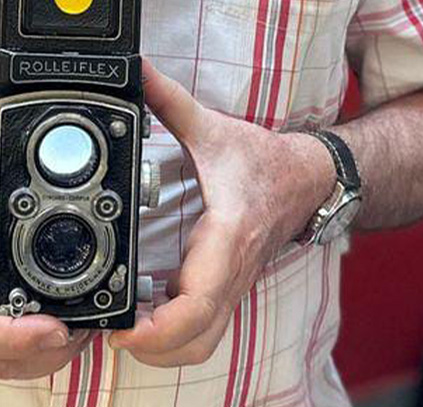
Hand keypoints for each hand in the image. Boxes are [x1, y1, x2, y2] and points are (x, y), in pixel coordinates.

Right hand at [0, 80, 92, 378]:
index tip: (54, 324)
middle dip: (50, 350)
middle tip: (90, 321)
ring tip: (86, 327)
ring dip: (47, 358)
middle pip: (0, 359)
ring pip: (4, 368)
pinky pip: (2, 361)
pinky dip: (34, 357)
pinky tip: (63, 335)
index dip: (15, 333)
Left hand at [108, 61, 334, 365]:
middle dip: (153, 350)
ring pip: (204, 343)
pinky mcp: (230, 289)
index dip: (159, 327)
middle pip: (198, 340)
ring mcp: (234, 285)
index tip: (123, 328)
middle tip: (111, 334)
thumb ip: (168, 99)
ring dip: (165, 349)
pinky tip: (145, 318)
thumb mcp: (212, 127)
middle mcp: (232, 271)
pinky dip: (175, 336)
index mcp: (226, 236)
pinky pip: (205, 329)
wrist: (310, 179)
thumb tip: (134, 71)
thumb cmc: (263, 161)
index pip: (198, 301)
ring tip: (124, 331)